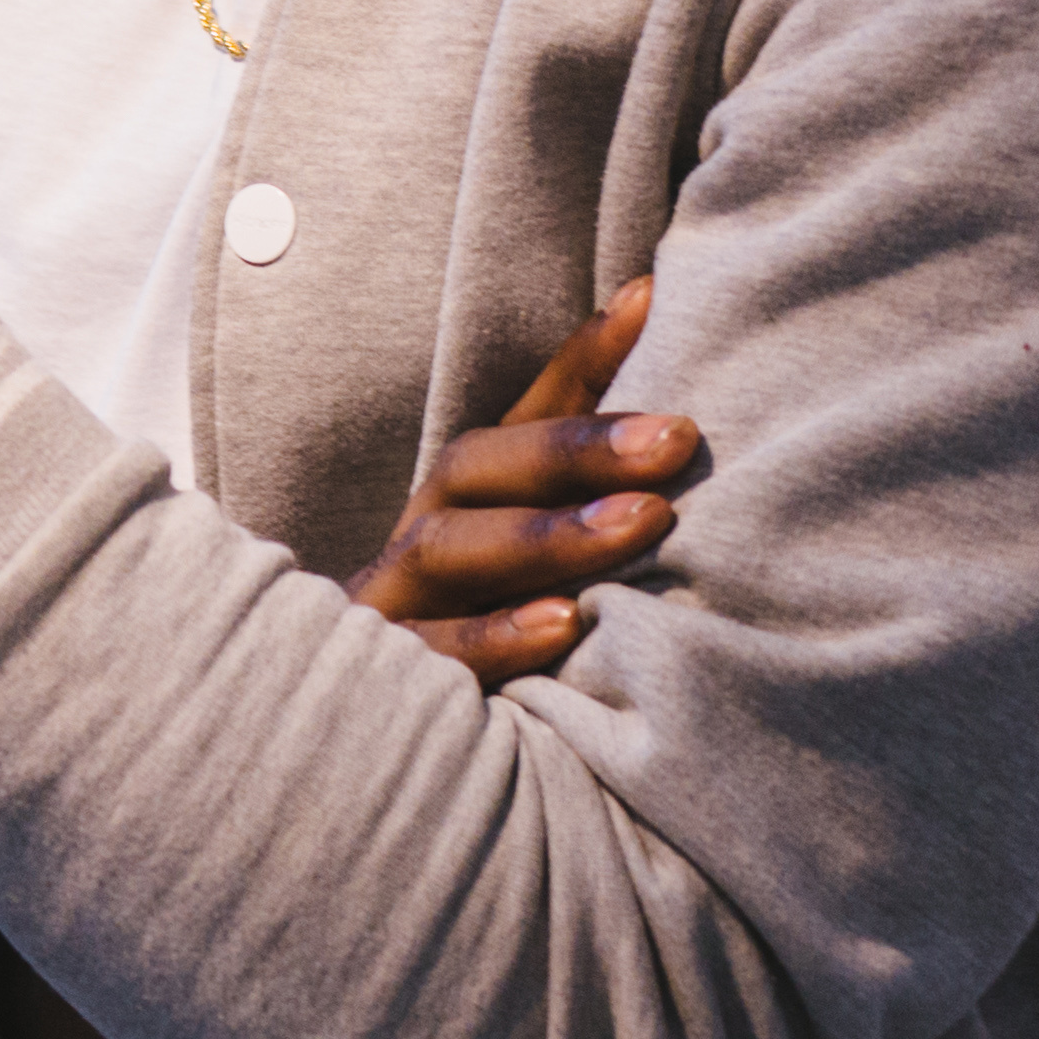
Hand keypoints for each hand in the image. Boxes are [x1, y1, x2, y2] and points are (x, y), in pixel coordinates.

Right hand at [339, 271, 698, 684]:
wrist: (360, 736)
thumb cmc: (492, 625)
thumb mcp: (545, 544)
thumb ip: (601, 469)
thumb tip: (668, 334)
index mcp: (467, 493)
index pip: (527, 412)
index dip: (586, 356)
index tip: (654, 303)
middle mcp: (425, 530)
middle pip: (479, 468)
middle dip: (577, 451)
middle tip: (678, 438)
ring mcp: (398, 600)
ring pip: (452, 550)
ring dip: (546, 535)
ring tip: (640, 524)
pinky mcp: (389, 673)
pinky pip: (435, 653)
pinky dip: (496, 637)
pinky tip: (564, 626)